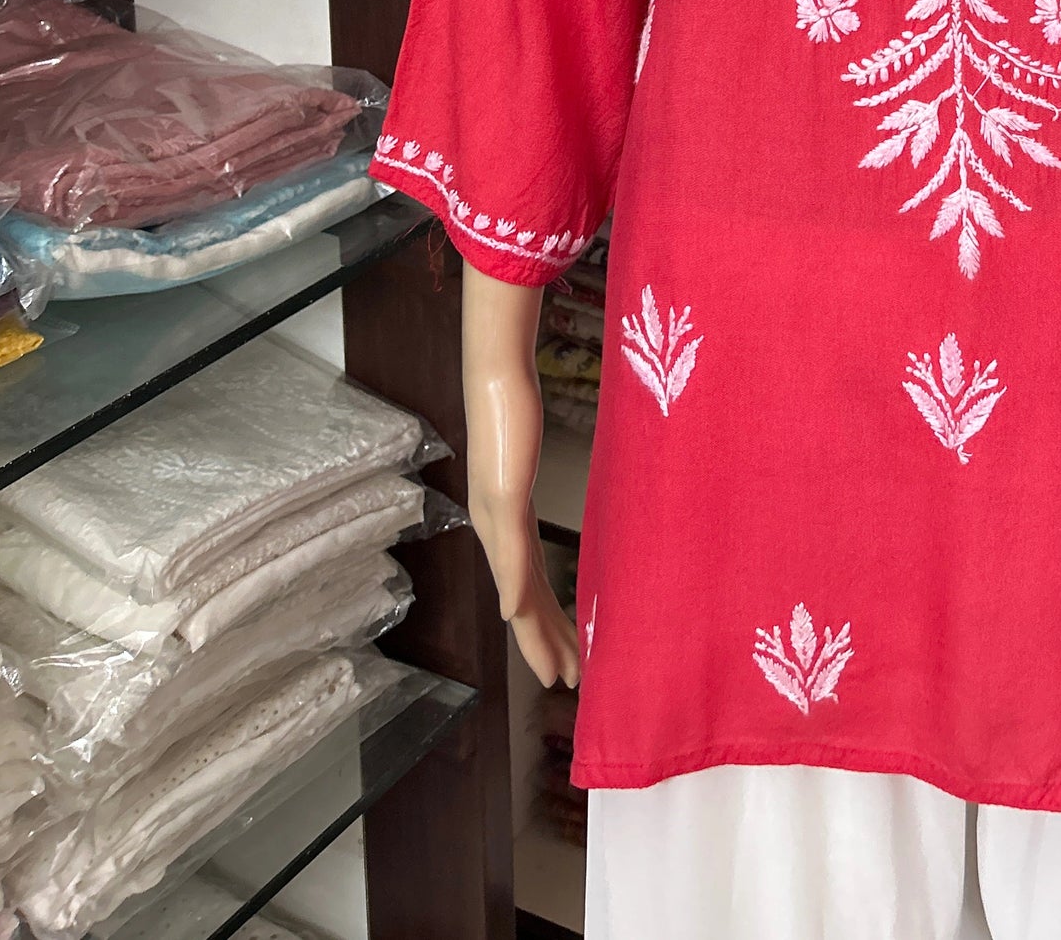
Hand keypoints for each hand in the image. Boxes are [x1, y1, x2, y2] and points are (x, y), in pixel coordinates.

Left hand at [461, 264, 581, 688]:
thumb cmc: (513, 409)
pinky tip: (517, 615)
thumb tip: (552, 490)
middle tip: (566, 682)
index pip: (529, 588)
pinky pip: (511, 552)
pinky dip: (515, 587)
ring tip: (553, 671)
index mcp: (506, 525)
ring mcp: (495, 517)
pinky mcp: (500, 498)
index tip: (565, 656)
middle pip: (522, 603)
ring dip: (533, 634)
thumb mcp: (528, 457)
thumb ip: (538, 482)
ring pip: (515, 590)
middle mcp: (495, 530)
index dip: (546, 626)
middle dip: (544, 645)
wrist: (495, 377)